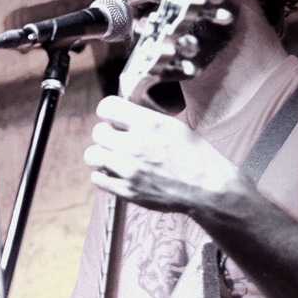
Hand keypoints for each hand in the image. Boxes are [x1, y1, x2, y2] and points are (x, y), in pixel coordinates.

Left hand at [84, 96, 242, 212]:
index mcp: (149, 124)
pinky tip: (118, 172)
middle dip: (107, 133)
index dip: (108, 111)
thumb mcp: (171, 125)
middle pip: (97, 132)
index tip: (113, 117)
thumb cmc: (193, 155)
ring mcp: (128, 170)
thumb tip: (118, 115)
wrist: (206, 188)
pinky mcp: (125, 190)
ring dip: (102, 154)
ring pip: (92, 155)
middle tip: (118, 139)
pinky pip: (97, 177)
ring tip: (116, 156)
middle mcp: (135, 145)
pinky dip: (104, 174)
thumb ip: (142, 119)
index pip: (106, 107)